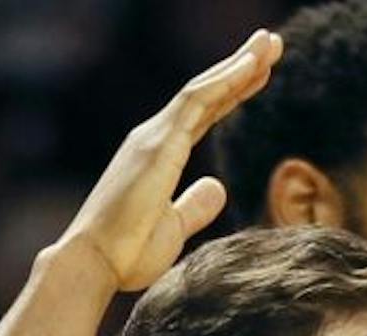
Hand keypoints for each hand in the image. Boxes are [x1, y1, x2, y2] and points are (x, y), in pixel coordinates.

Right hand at [51, 28, 283, 290]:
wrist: (95, 262)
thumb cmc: (127, 253)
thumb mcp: (173, 228)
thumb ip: (194, 206)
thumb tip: (218, 187)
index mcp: (160, 155)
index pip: (204, 113)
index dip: (233, 91)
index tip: (261, 73)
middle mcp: (155, 137)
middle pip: (206, 92)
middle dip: (240, 65)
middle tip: (270, 42)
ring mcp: (155, 137)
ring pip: (203, 88)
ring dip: (238, 63)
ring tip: (268, 42)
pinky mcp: (158, 144)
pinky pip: (197, 101)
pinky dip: (226, 80)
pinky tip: (252, 64)